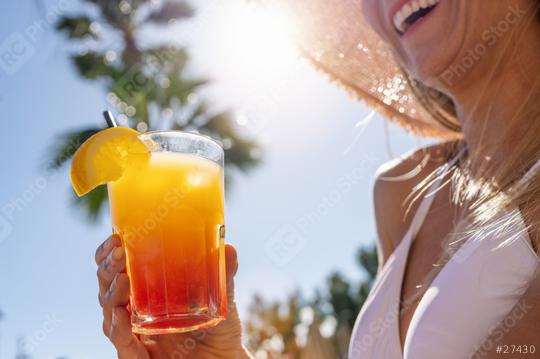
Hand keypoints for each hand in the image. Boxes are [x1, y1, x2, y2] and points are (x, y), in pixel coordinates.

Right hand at [95, 235, 249, 358]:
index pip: (119, 269)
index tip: (116, 237)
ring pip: (110, 313)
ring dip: (112, 294)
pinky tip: (120, 315)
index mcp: (147, 292)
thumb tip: (230, 247)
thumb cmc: (218, 329)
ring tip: (122, 278)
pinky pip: (122, 343)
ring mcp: (134, 335)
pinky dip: (118, 329)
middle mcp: (135, 312)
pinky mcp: (137, 356)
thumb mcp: (223, 298)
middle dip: (108, 268)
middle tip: (118, 252)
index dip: (111, 254)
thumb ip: (224, 275)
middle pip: (108, 287)